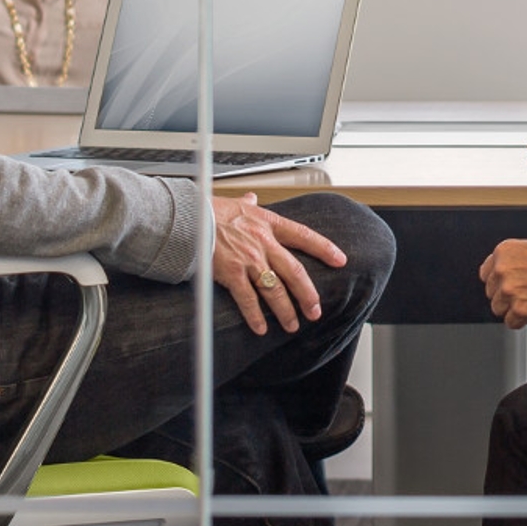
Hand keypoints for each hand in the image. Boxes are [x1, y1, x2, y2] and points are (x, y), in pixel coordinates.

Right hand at [212, 193, 343, 335]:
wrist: (186, 218)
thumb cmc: (208, 211)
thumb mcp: (235, 203)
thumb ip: (248, 204)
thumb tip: (252, 198)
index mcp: (268, 223)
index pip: (304, 235)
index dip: (324, 249)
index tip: (340, 260)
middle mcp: (263, 242)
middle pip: (295, 272)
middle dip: (307, 294)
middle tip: (315, 310)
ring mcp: (249, 260)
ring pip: (276, 290)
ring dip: (286, 311)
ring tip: (292, 325)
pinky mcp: (232, 273)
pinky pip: (248, 300)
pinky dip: (256, 317)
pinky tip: (262, 328)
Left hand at [478, 237, 526, 328]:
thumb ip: (515, 263)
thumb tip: (509, 277)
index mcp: (504, 252)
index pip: (486, 273)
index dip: (499, 281)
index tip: (506, 284)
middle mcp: (502, 270)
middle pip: (492, 293)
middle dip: (507, 296)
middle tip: (526, 293)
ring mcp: (510, 291)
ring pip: (499, 309)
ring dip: (513, 309)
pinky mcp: (520, 310)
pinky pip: (511, 323)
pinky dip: (523, 320)